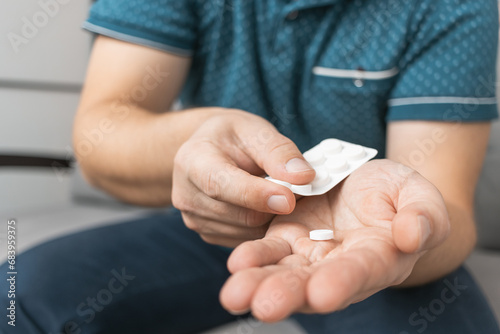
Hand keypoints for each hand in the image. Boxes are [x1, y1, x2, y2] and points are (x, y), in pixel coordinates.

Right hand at [172, 110, 314, 246]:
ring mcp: (195, 219)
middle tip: (301, 191)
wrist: (208, 151)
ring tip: (283, 195)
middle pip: (240, 214)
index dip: (256, 195)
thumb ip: (279, 151)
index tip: (289, 199)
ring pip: (247, 231)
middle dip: (275, 206)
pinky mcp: (207, 234)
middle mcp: (187, 195)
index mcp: (193, 161)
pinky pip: (245, 239)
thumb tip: (304, 177)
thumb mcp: (255, 130)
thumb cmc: (232, 137)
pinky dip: (263, 227)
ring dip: (272, 217)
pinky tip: (268, 208)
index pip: (221, 185)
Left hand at [220, 160, 449, 320]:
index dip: (343, 283)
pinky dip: (252, 258)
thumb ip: (424, 216)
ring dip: (259, 284)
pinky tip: (235, 265)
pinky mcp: (287, 237)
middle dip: (289, 294)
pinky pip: (268, 250)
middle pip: (313, 284)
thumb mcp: (419, 195)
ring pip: (283, 273)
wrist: (366, 185)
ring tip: (234, 295)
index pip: (360, 272)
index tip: (323, 294)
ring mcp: (309, 254)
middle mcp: (339, 266)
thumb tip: (411, 236)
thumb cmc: (398, 192)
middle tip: (265, 306)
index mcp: (377, 258)